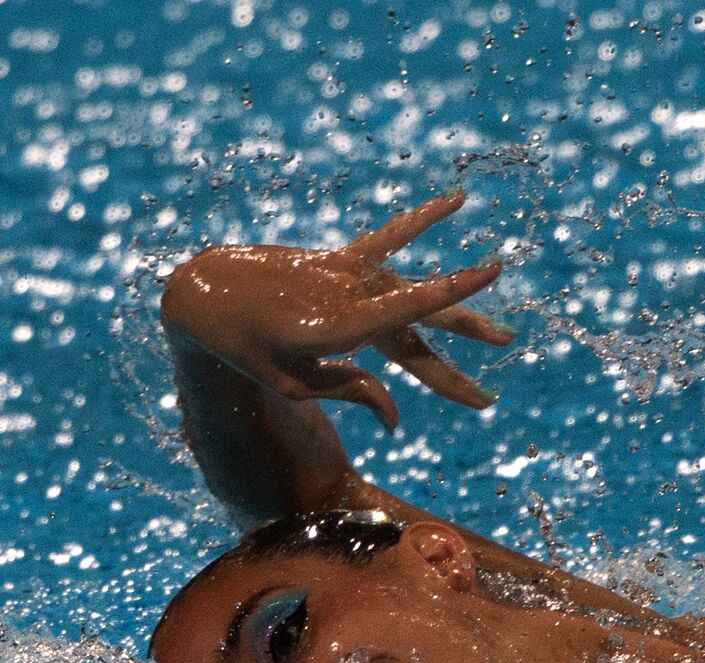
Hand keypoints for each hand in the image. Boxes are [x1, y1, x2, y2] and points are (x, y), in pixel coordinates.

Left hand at [161, 187, 512, 430]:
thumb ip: (351, 392)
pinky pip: (390, 240)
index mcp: (334, 328)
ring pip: (415, 293)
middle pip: (419, 323)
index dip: (450, 309)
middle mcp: (347, 295)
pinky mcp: (341, 261)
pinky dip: (423, 220)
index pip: (405, 320)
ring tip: (500, 336)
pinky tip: (456, 200)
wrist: (204, 292)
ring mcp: (346, 274)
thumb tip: (398, 420)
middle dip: (462, 348)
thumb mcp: (291, 384)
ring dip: (459, 315)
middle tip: (498, 375)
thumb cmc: (244, 346)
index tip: (493, 316)